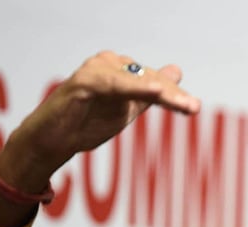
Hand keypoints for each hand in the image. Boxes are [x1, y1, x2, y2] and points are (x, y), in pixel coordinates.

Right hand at [0, 50, 200, 193]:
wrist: (53, 140)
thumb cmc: (87, 123)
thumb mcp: (126, 109)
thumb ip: (150, 93)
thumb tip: (177, 72)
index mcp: (122, 71)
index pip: (155, 81)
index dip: (175, 94)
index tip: (193, 108)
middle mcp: (110, 64)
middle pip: (149, 79)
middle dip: (172, 95)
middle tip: (194, 108)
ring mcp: (96, 70)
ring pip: (136, 81)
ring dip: (160, 91)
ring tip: (181, 102)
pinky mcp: (83, 81)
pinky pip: (113, 84)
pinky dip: (133, 88)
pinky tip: (154, 92)